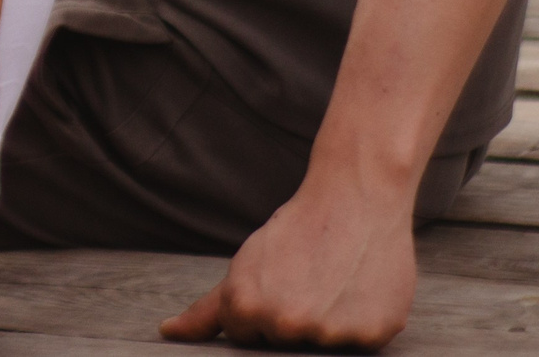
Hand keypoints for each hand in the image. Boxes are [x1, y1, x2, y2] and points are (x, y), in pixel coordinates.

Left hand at [160, 165, 416, 350]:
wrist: (356, 197)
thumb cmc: (296, 231)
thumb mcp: (245, 265)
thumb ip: (207, 310)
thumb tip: (168, 333)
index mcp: (246, 308)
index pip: (246, 336)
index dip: (262, 308)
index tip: (279, 280)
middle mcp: (285, 324)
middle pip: (283, 343)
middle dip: (294, 317)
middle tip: (310, 279)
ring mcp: (329, 333)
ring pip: (323, 345)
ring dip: (329, 321)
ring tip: (335, 280)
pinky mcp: (370, 335)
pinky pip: (360, 342)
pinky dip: (362, 320)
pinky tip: (359, 287)